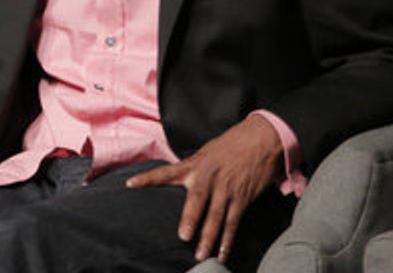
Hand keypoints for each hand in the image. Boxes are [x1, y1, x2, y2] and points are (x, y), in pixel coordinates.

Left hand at [126, 114, 283, 263]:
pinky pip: (233, 222)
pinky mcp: (242, 198)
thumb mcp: (205, 151)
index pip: (165, 172)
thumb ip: (191, 167)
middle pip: (197, 201)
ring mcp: (226, 189)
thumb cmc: (231, 144)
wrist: (262, 139)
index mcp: (194, 164)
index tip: (130, 184)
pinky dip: (228, 239)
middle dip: (190, 219)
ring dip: (209, 238)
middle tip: (183, 236)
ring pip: (216, 217)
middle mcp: (208, 177)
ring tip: (201, 254)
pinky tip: (222, 253)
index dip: (147, 178)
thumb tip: (177, 178)